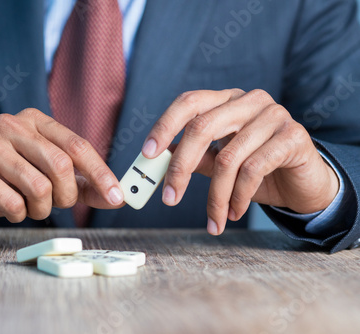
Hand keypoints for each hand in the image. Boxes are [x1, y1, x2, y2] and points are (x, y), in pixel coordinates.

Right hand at [0, 108, 123, 227]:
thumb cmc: (14, 181)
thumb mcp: (51, 176)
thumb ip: (84, 184)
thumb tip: (116, 197)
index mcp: (35, 120)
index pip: (78, 145)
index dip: (100, 173)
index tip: (117, 197)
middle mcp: (11, 125)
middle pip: (61, 165)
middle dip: (66, 195)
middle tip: (57, 203)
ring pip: (39, 187)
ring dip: (41, 208)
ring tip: (30, 206)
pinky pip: (13, 203)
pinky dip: (19, 214)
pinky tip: (9, 208)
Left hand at [142, 89, 338, 234]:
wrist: (304, 184)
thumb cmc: (258, 170)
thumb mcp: (220, 163)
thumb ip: (194, 157)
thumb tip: (158, 160)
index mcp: (227, 101)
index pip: (189, 102)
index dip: (165, 126)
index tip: (147, 154)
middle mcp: (249, 101)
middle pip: (202, 128)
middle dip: (181, 168)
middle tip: (170, 199)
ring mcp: (274, 115)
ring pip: (228, 157)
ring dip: (215, 197)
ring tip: (214, 219)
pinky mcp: (293, 136)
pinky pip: (253, 169)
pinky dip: (238, 197)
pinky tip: (234, 212)